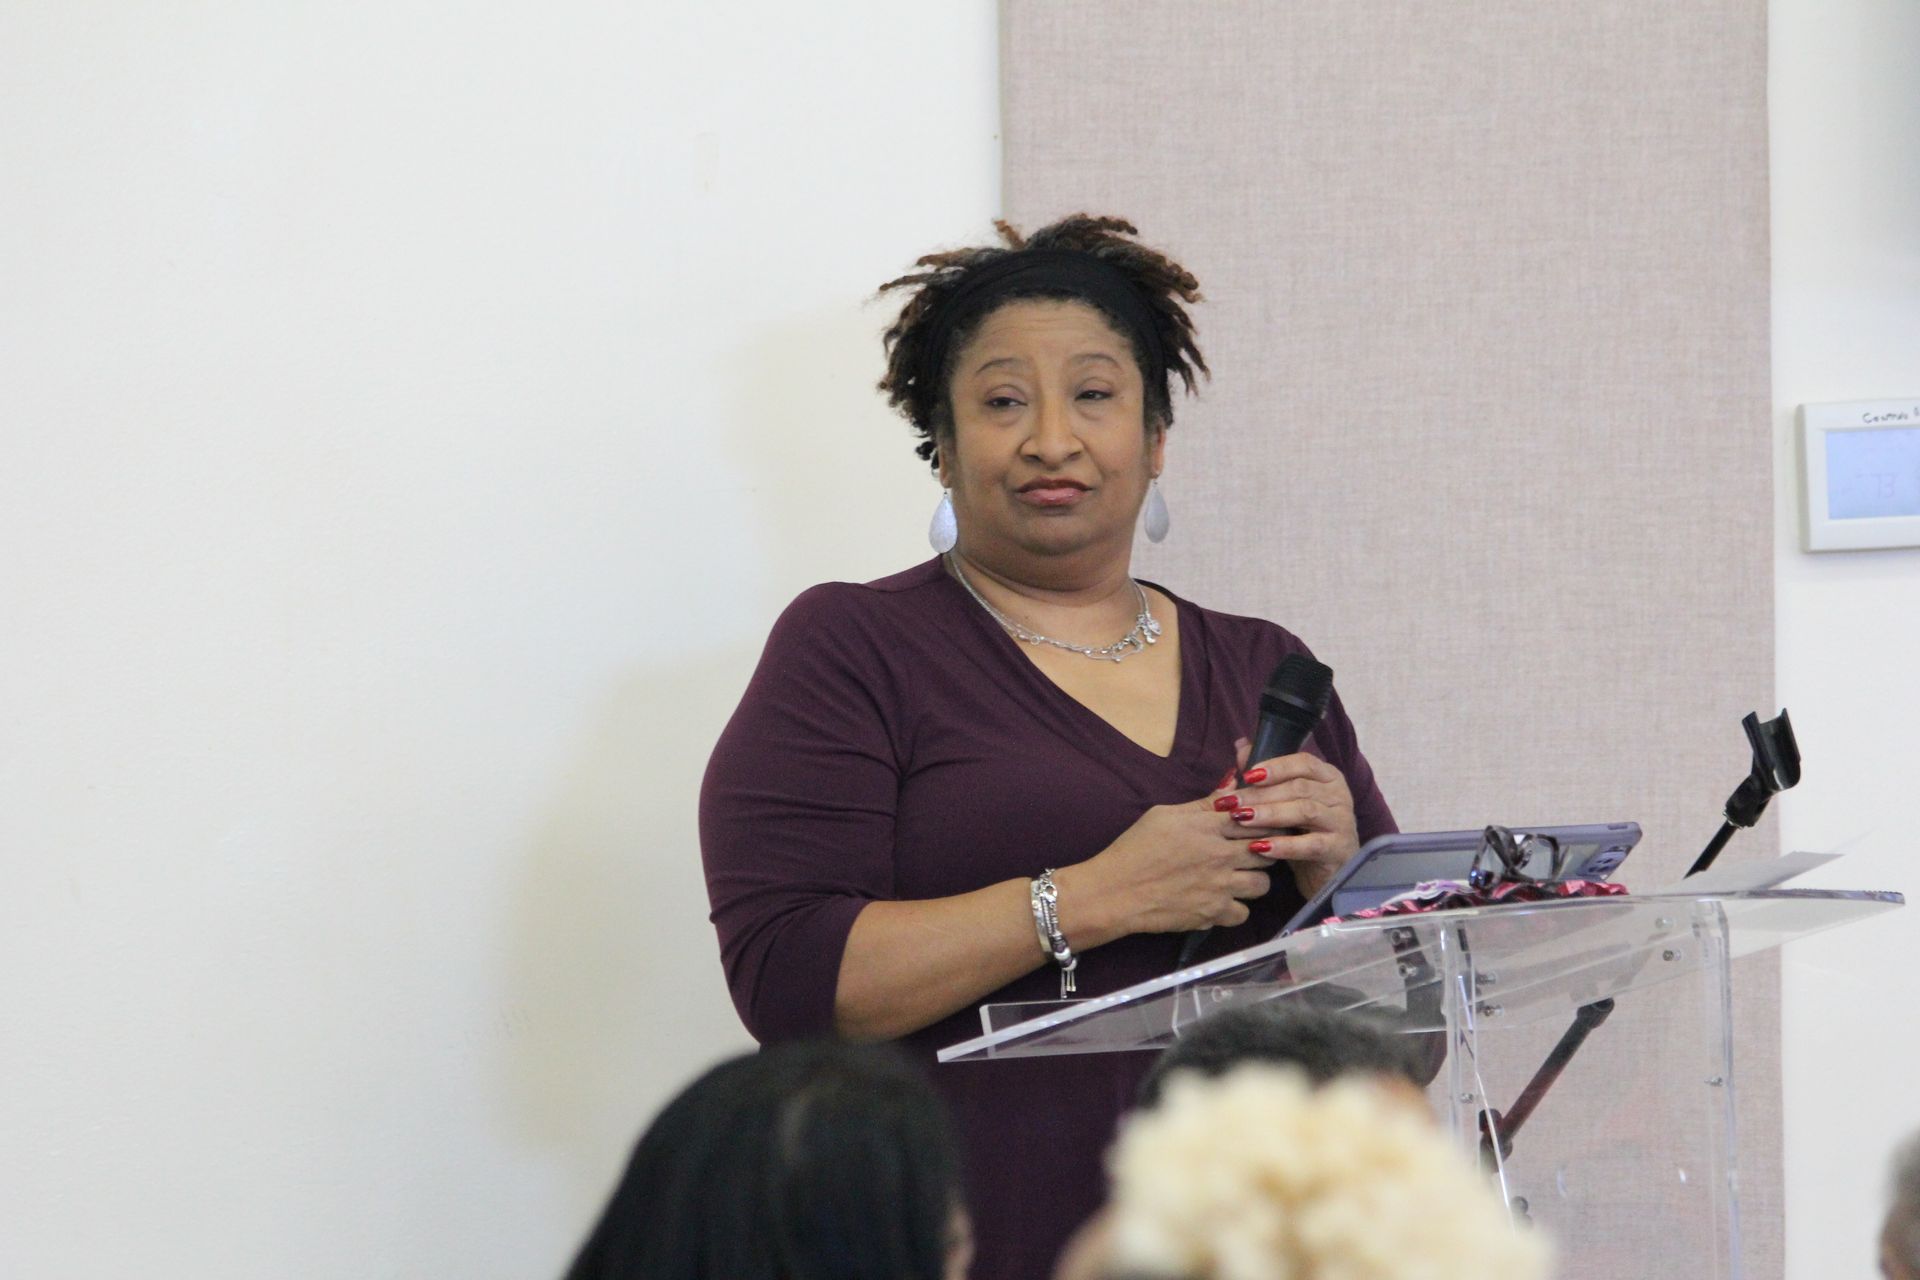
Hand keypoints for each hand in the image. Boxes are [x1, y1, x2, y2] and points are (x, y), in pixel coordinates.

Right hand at [1060, 793, 1277, 939]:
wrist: (1116, 891)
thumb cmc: (1135, 848)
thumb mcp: (1164, 814)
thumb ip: (1202, 804)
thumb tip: (1232, 787)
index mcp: (1209, 826)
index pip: (1256, 817)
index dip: (1264, 820)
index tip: (1263, 824)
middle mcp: (1222, 855)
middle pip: (1266, 850)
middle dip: (1264, 850)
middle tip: (1251, 852)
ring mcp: (1221, 886)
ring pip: (1263, 884)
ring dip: (1254, 880)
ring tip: (1239, 878)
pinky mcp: (1214, 913)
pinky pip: (1244, 913)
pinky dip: (1236, 909)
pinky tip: (1223, 902)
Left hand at [1215, 741, 1359, 898]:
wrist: (1324, 871)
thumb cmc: (1302, 831)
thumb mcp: (1283, 801)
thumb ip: (1264, 775)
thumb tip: (1240, 746)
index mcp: (1328, 777)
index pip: (1304, 762)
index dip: (1275, 766)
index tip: (1247, 775)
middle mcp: (1339, 795)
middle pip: (1299, 787)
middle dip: (1261, 794)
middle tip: (1231, 802)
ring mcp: (1342, 822)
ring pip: (1305, 811)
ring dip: (1269, 814)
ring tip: (1241, 818)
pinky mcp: (1339, 849)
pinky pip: (1311, 844)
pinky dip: (1284, 846)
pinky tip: (1260, 848)